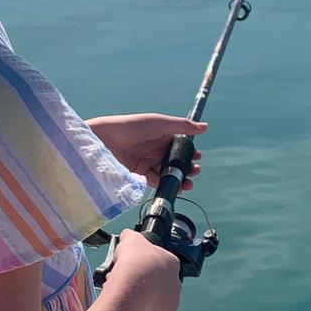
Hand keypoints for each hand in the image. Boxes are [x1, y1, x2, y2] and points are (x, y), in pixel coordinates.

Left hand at [85, 114, 206, 189]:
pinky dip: (167, 184)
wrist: (106, 141)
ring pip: (168, 171)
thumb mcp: (160, 123)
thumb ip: (182, 126)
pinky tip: (175, 187)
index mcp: (160, 133)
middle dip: (187, 166)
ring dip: (180, 177)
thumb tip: (204, 127)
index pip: (179, 144)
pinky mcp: (139, 174)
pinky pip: (156, 181)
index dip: (189, 151)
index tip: (198, 156)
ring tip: (188, 182)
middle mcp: (154, 148)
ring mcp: (147, 161)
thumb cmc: (132, 126)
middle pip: (175, 159)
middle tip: (195, 170)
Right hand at [106, 229, 182, 310]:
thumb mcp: (130, 239)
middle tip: (122, 286)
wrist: (133, 285)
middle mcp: (176, 283)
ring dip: (139, 302)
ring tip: (122, 298)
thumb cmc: (133, 261)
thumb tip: (126, 236)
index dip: (139, 270)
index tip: (127, 272)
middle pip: (154, 286)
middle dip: (139, 287)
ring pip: (152, 303)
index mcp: (171, 263)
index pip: (155, 267)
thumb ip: (130, 237)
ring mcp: (173, 302)